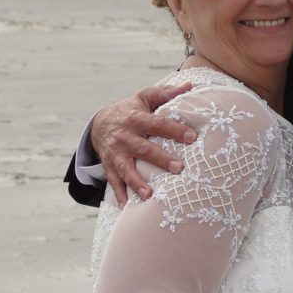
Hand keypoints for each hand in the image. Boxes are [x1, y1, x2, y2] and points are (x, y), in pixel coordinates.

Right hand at [90, 83, 194, 204]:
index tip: (192, 137)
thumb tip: (190, 86)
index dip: (174, 129)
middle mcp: (125, 136)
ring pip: (126, 168)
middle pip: (144, 148)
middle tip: (179, 168)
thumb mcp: (145, 97)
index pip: (158, 123)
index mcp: (136, 118)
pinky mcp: (109, 166)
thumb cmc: (131, 110)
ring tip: (149, 194)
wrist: (100, 122)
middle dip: (160, 159)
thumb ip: (167, 93)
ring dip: (137, 182)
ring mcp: (116, 153)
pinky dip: (120, 195)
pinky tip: (128, 207)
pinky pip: (114, 182)